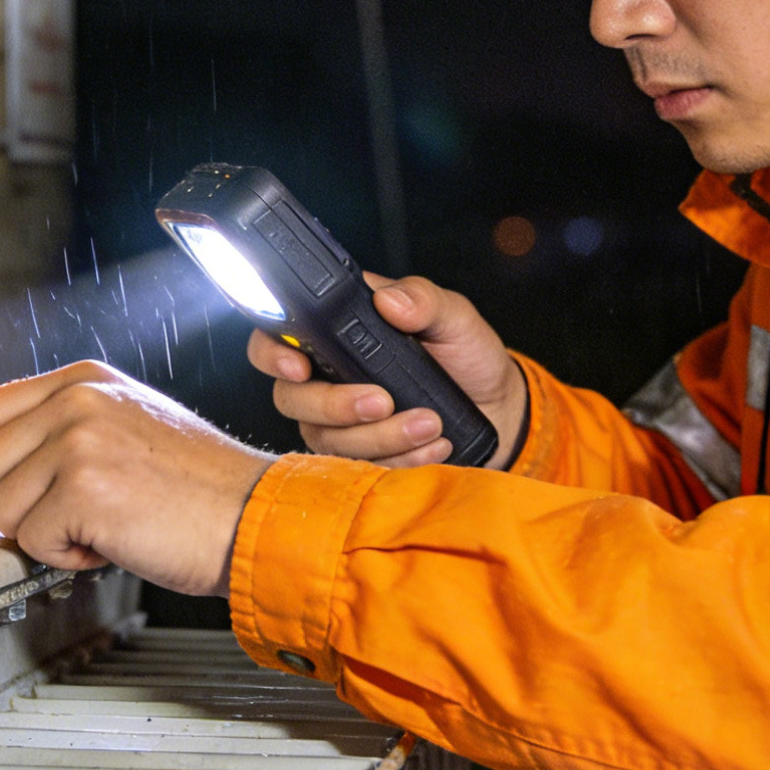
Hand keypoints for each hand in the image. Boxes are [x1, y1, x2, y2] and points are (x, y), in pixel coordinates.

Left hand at [0, 361, 272, 597]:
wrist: (252, 516)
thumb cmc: (199, 486)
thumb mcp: (127, 426)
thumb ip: (63, 428)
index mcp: (84, 381)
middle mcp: (78, 402)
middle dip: (10, 504)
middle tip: (59, 517)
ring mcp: (78, 442)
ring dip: (41, 533)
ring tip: (95, 526)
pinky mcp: (83, 490)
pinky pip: (32, 541)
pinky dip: (66, 558)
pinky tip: (109, 543)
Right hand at [248, 274, 528, 470]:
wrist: (496, 408)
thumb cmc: (466, 356)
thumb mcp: (454, 317)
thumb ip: (424, 300)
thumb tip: (389, 300)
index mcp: (337, 333)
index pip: (276, 338)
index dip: (273, 354)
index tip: (299, 367)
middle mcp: (327, 378)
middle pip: (292, 398)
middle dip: (334, 406)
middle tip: (384, 401)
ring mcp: (338, 423)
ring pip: (326, 439)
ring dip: (379, 437)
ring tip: (430, 423)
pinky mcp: (361, 457)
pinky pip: (358, 469)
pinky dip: (398, 460)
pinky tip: (433, 446)